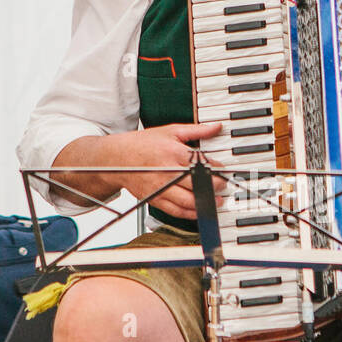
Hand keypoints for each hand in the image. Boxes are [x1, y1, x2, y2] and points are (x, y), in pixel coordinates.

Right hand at [103, 123, 225, 219]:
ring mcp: (161, 188)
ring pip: (189, 201)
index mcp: (173, 152)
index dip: (217, 169)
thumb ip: (196, 131)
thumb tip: (216, 127)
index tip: (224, 171)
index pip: (202, 163)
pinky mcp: (155, 199)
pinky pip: (176, 211)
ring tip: (216, 201)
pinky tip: (200, 209)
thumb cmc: (143, 144)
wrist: (117, 158)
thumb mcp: (170, 131)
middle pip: (198, 184)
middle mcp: (167, 171)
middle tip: (223, 185)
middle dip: (215, 186)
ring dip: (206, 203)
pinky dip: (191, 213)